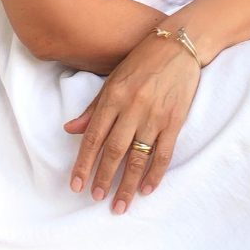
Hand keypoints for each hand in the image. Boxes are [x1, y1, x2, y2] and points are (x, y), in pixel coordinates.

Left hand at [63, 33, 199, 213]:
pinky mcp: (174, 120)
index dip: (83, 163)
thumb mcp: (114, 78)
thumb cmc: (143, 59)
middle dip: (103, 177)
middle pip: (114, 150)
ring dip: (127, 184)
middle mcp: (132, 107)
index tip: (76, 184)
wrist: (179, 44)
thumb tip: (70, 130)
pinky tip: (147, 189)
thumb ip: (94, 107)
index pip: (94, 136)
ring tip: (119, 204)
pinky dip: (155, 174)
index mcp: (114, 96)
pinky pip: (164, 153)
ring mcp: (155, 115)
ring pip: (138, 157)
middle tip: (96, 198)